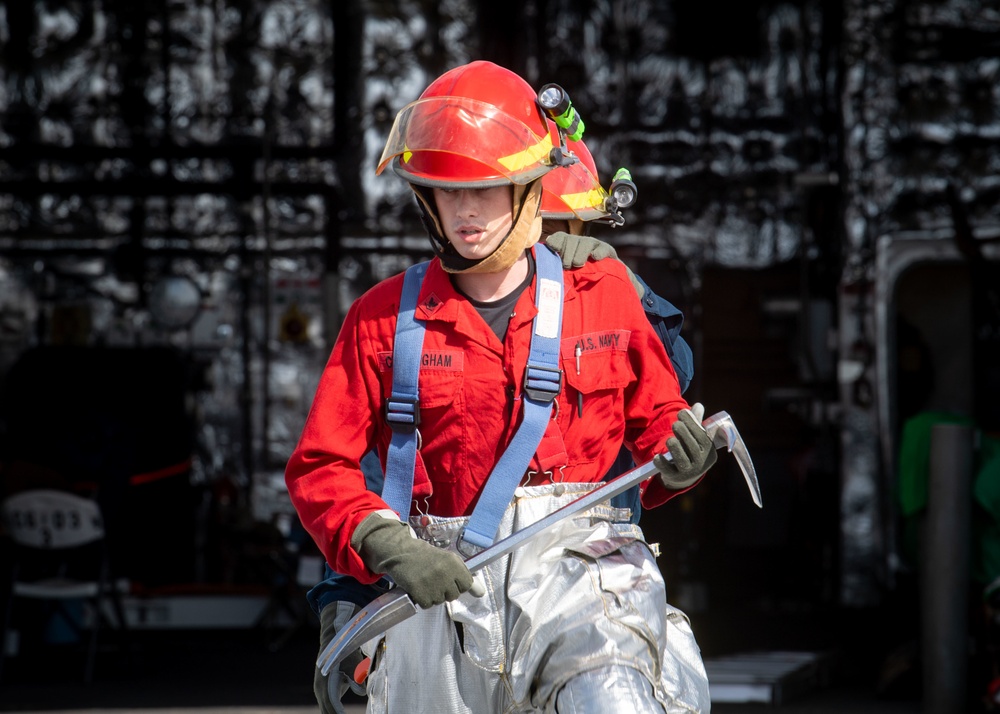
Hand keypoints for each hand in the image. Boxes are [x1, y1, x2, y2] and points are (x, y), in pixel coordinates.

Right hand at [314, 601, 365, 713]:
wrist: (332, 639)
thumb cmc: (346, 651)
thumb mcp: (354, 663)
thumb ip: (357, 679)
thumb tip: (361, 693)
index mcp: (327, 683)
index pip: (333, 706)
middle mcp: (320, 689)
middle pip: (327, 711)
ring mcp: (320, 690)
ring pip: (325, 709)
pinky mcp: (322, 690)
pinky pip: (326, 705)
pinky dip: (332, 711)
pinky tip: (341, 713)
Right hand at [352, 512, 473, 608]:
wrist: (402, 553)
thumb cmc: (426, 557)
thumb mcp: (448, 560)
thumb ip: (464, 575)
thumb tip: (481, 593)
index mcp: (454, 563)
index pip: (467, 584)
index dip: (459, 584)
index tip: (451, 579)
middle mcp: (445, 574)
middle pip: (453, 595)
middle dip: (445, 590)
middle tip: (434, 578)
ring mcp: (433, 584)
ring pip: (440, 601)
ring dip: (433, 595)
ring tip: (425, 580)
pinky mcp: (420, 593)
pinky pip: (428, 605)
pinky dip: (423, 599)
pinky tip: (418, 587)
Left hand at [545, 232, 617, 268]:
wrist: (605, 279)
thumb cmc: (579, 275)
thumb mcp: (565, 270)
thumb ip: (554, 266)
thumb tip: (544, 262)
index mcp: (568, 244)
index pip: (560, 237)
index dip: (556, 242)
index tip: (553, 248)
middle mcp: (580, 241)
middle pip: (571, 240)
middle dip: (567, 254)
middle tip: (567, 266)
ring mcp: (594, 244)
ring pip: (585, 243)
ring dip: (579, 255)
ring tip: (578, 265)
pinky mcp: (607, 250)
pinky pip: (602, 248)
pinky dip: (598, 253)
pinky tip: (594, 258)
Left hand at [653, 403, 717, 489]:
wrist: (685, 477)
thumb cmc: (691, 450)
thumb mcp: (697, 438)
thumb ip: (697, 421)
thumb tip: (698, 405)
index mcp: (710, 451)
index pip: (701, 435)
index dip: (691, 422)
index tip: (682, 412)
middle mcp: (701, 463)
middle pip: (690, 444)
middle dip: (682, 431)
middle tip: (675, 424)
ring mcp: (688, 472)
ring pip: (679, 456)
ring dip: (673, 445)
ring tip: (670, 440)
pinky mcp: (675, 477)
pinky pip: (666, 468)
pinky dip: (661, 462)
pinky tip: (658, 456)